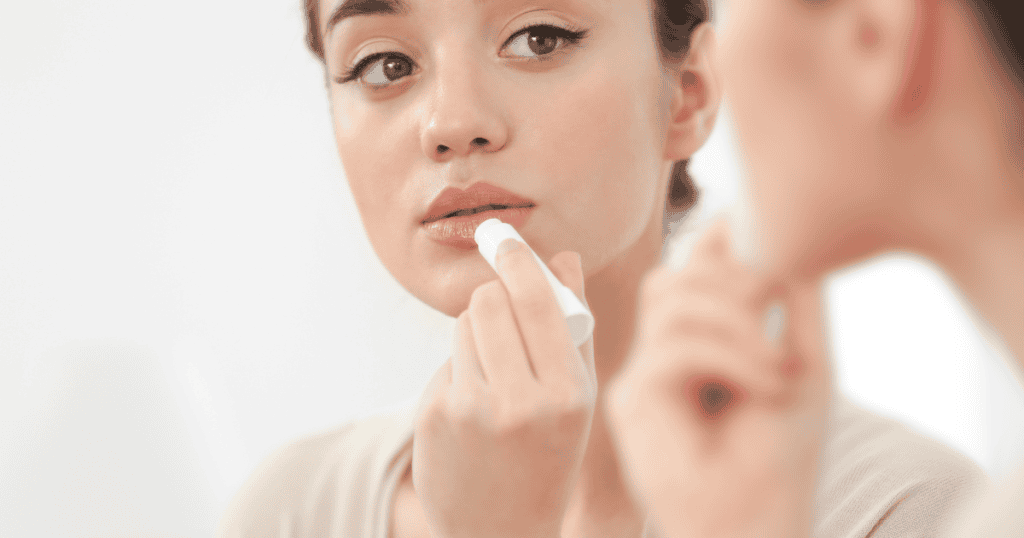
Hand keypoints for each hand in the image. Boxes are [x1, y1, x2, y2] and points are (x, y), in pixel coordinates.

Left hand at [413, 239, 596, 537]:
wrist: (500, 531)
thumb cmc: (549, 455)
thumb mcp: (577, 399)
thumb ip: (573, 326)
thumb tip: (564, 256)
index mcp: (567, 396)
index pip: (536, 302)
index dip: (517, 260)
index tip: (501, 234)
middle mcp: (519, 403)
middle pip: (487, 302)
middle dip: (494, 299)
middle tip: (503, 315)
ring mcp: (471, 412)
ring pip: (463, 326)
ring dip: (477, 333)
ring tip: (495, 374)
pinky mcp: (435, 416)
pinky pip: (446, 360)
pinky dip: (460, 370)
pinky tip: (472, 409)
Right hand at [606, 221, 832, 537]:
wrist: (754, 522)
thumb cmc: (779, 455)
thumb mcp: (803, 360)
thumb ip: (793, 296)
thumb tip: (777, 229)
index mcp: (701, 342)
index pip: (693, 269)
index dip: (719, 241)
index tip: (757, 231)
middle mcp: (665, 353)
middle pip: (675, 275)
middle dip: (731, 275)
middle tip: (777, 304)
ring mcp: (644, 374)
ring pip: (670, 299)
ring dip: (734, 317)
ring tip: (778, 362)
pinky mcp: (631, 397)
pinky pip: (674, 346)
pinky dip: (729, 355)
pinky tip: (766, 384)